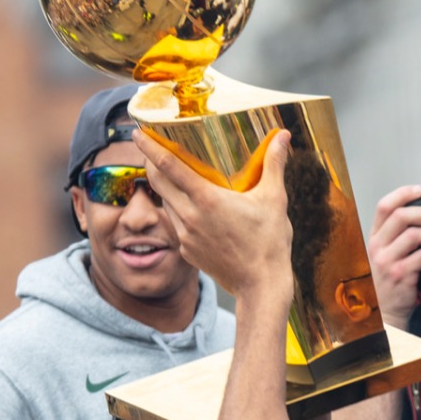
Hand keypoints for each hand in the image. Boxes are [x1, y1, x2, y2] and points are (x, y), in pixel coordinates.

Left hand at [133, 127, 293, 300]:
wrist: (261, 286)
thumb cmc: (269, 243)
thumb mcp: (274, 199)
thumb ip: (274, 164)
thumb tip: (283, 135)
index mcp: (206, 199)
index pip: (168, 165)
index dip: (149, 147)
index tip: (137, 133)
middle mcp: (189, 216)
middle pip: (157, 182)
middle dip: (150, 162)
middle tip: (150, 148)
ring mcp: (185, 236)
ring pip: (165, 204)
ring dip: (164, 187)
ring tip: (171, 176)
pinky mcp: (187, 252)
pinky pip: (175, 225)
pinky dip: (177, 211)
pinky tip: (190, 208)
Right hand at [369, 184, 420, 327]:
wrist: (385, 312)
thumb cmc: (390, 281)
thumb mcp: (386, 254)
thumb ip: (398, 235)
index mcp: (374, 238)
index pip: (384, 206)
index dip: (403, 193)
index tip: (420, 190)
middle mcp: (377, 247)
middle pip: (401, 215)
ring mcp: (387, 261)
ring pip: (415, 234)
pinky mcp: (401, 274)